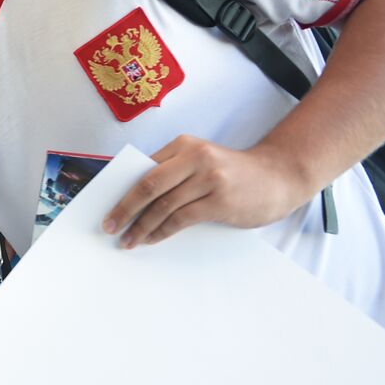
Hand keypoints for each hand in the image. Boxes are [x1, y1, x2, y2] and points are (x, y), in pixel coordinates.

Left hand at [103, 136, 313, 247]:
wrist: (279, 176)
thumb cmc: (233, 173)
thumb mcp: (201, 162)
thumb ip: (172, 173)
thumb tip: (131, 198)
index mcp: (184, 145)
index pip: (142, 169)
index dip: (121, 190)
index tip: (105, 206)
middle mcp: (195, 157)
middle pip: (147, 185)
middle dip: (124, 208)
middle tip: (109, 226)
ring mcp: (209, 178)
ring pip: (162, 205)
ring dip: (141, 226)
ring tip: (128, 240)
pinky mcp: (220, 201)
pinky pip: (181, 219)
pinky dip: (161, 231)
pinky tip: (151, 239)